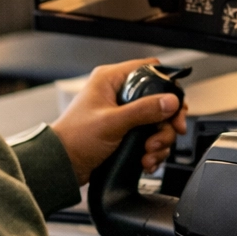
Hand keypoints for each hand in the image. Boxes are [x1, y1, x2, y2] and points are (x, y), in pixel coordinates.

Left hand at [51, 58, 189, 183]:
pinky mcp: (125, 132)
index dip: (167, 86)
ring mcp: (123, 114)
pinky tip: (146, 160)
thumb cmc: (74, 139)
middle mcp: (119, 94)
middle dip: (165, 122)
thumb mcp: (112, 122)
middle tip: (169, 133)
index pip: (149, 69)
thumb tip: (170, 101)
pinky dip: (152, 151)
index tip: (174, 106)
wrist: (61, 166)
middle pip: (159, 100)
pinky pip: (150, 137)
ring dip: (159, 140)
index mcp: (111, 80)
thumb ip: (143, 110)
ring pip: (157, 122)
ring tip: (149, 152)